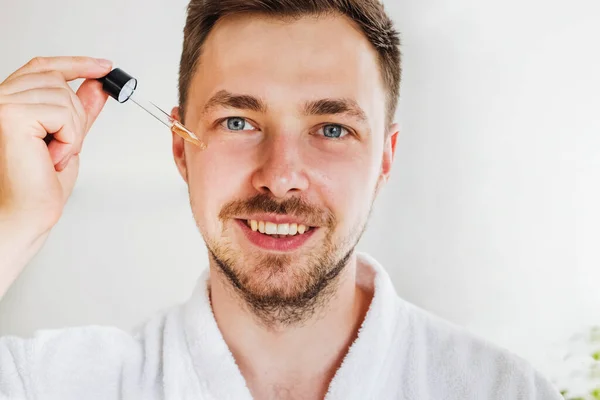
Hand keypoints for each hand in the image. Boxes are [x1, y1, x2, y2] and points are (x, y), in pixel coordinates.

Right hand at [0, 56, 111, 228]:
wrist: (28, 211)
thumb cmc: (39, 184)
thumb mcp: (69, 138)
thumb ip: (81, 110)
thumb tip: (96, 85)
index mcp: (11, 101)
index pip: (43, 67)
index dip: (76, 63)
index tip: (105, 66)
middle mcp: (1, 98)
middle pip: (59, 81)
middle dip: (76, 116)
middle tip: (63, 147)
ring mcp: (2, 104)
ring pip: (64, 97)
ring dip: (72, 131)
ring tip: (54, 154)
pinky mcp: (10, 115)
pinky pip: (63, 113)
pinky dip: (69, 138)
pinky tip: (52, 156)